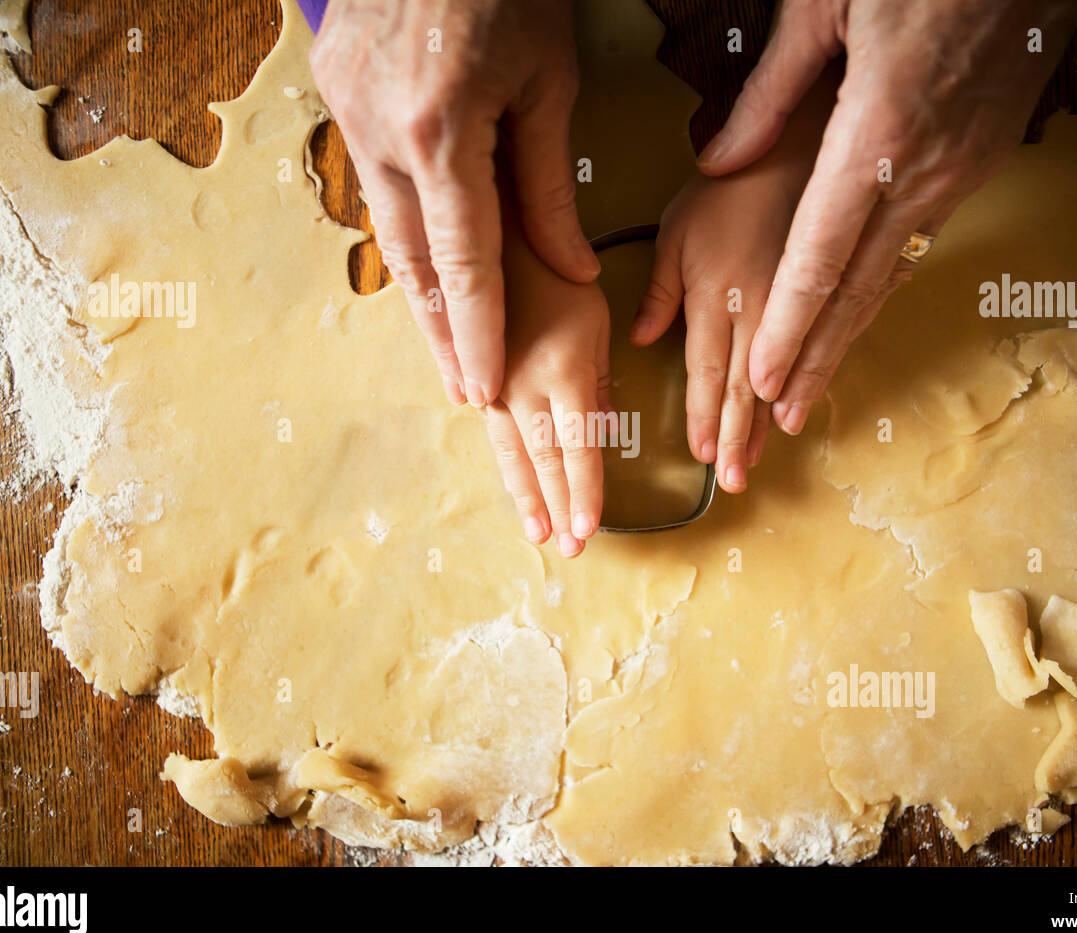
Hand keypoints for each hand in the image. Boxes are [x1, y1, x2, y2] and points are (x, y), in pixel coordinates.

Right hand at [309, 0, 598, 407]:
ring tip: (443, 343)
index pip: (464, 262)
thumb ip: (551, 187)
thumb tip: (572, 270)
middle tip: (460, 391)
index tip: (485, 390)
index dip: (478, 333)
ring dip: (416, 288)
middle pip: (410, 262)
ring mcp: (347, 107)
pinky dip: (399, 225)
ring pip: (383, 224)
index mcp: (440, 131)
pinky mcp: (334, 88)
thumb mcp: (548, 84)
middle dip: (439, 333)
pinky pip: (369, 178)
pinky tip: (420, 262)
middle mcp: (379, 130)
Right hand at [482, 181, 610, 557]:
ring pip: (512, 455)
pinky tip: (511, 492)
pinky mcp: (475, 381)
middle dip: (559, 508)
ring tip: (539, 536)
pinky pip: (492, 434)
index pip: (579, 446)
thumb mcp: (594, 320)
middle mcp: (523, 386)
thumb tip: (601, 433)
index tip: (590, 528)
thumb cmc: (556, 274)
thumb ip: (598, 379)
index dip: (584, 491)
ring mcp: (493, 387)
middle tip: (570, 550)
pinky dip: (506, 467)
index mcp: (563, 369)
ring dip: (528, 498)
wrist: (490, 238)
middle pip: (544, 461)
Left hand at [632, 72, 836, 491]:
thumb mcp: (676, 229)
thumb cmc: (731, 184)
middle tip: (733, 481)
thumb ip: (661, 291)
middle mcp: (760, 311)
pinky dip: (809, 386)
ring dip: (769, 423)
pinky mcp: (829, 297)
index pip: (705, 373)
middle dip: (736, 439)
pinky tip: (802, 409)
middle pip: (744, 389)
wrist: (804, 145)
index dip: (701, 418)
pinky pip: (820, 352)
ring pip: (783, 377)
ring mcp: (799, 307)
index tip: (700, 456)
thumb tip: (640, 339)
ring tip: (762, 460)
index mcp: (718, 297)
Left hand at [697, 0, 1076, 434]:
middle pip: (857, 289)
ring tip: (812, 389)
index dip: (789, 325)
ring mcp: (960, 171)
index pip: (821, 256)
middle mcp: (925, 169)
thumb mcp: (827, 5)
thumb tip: (719, 156)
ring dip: (848, 335)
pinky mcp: (979, 162)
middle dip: (815, 360)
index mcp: (879, 134)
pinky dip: (882, 289)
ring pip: (892, 274)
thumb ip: (769, 90)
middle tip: (780, 419)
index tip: (760, 380)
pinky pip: (919, 243)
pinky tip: (858, 316)